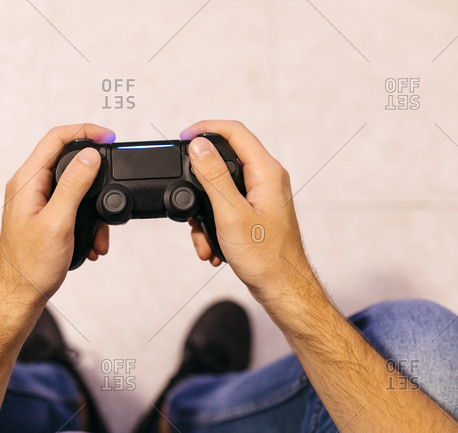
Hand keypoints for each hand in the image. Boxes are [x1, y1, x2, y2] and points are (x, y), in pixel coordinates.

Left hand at [0, 124, 113, 304]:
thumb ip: (74, 185)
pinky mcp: (44, 216)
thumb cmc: (31, 265)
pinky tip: (91, 242)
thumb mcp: (58, 222)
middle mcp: (29, 187)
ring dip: (93, 207)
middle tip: (112, 182)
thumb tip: (90, 155)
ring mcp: (36, 201)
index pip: (55, 138)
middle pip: (67, 160)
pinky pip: (71, 207)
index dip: (85, 131)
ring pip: (74, 187)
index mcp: (27, 181)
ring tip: (100, 233)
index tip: (109, 137)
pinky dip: (86, 221)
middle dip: (95, 176)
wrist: (20, 296)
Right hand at [183, 120, 310, 305]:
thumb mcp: (230, 214)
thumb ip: (213, 176)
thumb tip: (199, 146)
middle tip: (186, 196)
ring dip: (205, 212)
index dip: (206, 128)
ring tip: (203, 235)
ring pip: (221, 189)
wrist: (282, 289)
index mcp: (266, 172)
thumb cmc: (266, 258)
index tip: (183, 136)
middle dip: (200, 182)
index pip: (235, 132)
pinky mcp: (254, 213)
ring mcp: (261, 196)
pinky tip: (212, 246)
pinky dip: (213, 225)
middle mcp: (266, 179)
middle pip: (225, 159)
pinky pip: (226, 208)